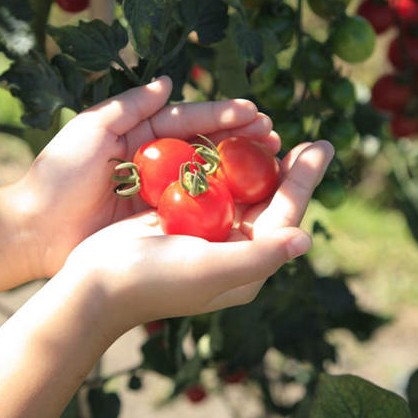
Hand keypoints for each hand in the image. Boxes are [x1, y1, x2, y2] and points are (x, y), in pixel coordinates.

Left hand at [12, 76, 280, 278]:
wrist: (34, 229)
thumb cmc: (59, 174)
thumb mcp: (91, 129)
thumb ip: (130, 105)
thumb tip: (168, 81)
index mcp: (139, 134)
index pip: (188, 119)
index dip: (222, 115)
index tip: (255, 111)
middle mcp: (154, 162)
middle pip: (206, 146)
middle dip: (240, 139)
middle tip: (275, 136)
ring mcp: (157, 193)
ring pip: (206, 177)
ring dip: (238, 170)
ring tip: (271, 163)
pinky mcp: (155, 222)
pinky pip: (194, 210)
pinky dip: (221, 203)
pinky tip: (248, 201)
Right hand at [56, 141, 333, 331]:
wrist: (95, 285)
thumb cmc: (153, 281)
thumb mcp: (208, 269)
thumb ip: (258, 256)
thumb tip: (305, 239)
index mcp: (246, 264)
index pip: (285, 215)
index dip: (305, 180)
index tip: (322, 145)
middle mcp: (232, 249)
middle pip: (269, 200)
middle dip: (288, 168)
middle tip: (308, 138)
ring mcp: (206, 233)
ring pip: (241, 190)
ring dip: (256, 162)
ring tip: (272, 132)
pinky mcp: (181, 219)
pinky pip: (210, 185)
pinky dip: (222, 163)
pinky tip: (229, 141)